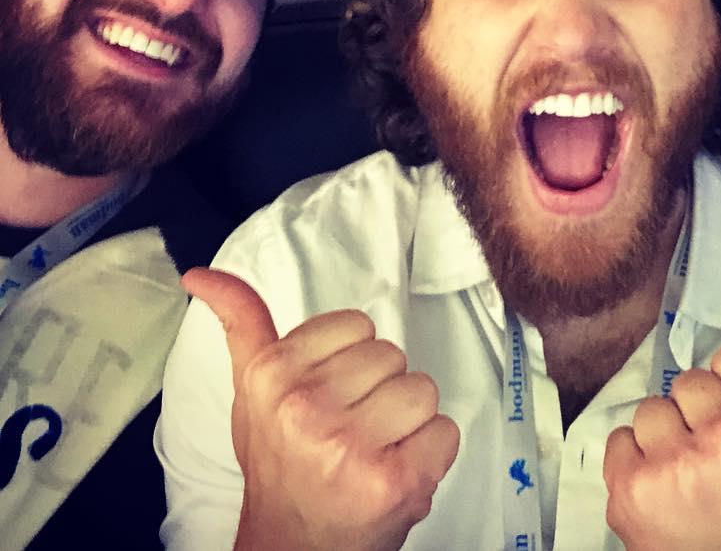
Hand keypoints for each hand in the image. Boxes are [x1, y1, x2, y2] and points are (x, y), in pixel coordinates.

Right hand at [183, 268, 459, 550]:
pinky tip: (393, 474)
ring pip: (422, 389)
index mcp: (271, 375)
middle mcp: (306, 410)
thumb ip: (240, 321)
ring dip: (408, 422)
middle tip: (348, 432)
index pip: (358, 325)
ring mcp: (350, 448)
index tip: (326, 397)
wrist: (289, 550)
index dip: (350, 361)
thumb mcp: (252, 389)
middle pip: (392, 356)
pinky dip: (430, 454)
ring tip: (373, 451)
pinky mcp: (395, 481)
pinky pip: (445, 430)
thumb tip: (198, 273)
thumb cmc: (280, 460)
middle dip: (379, 391)